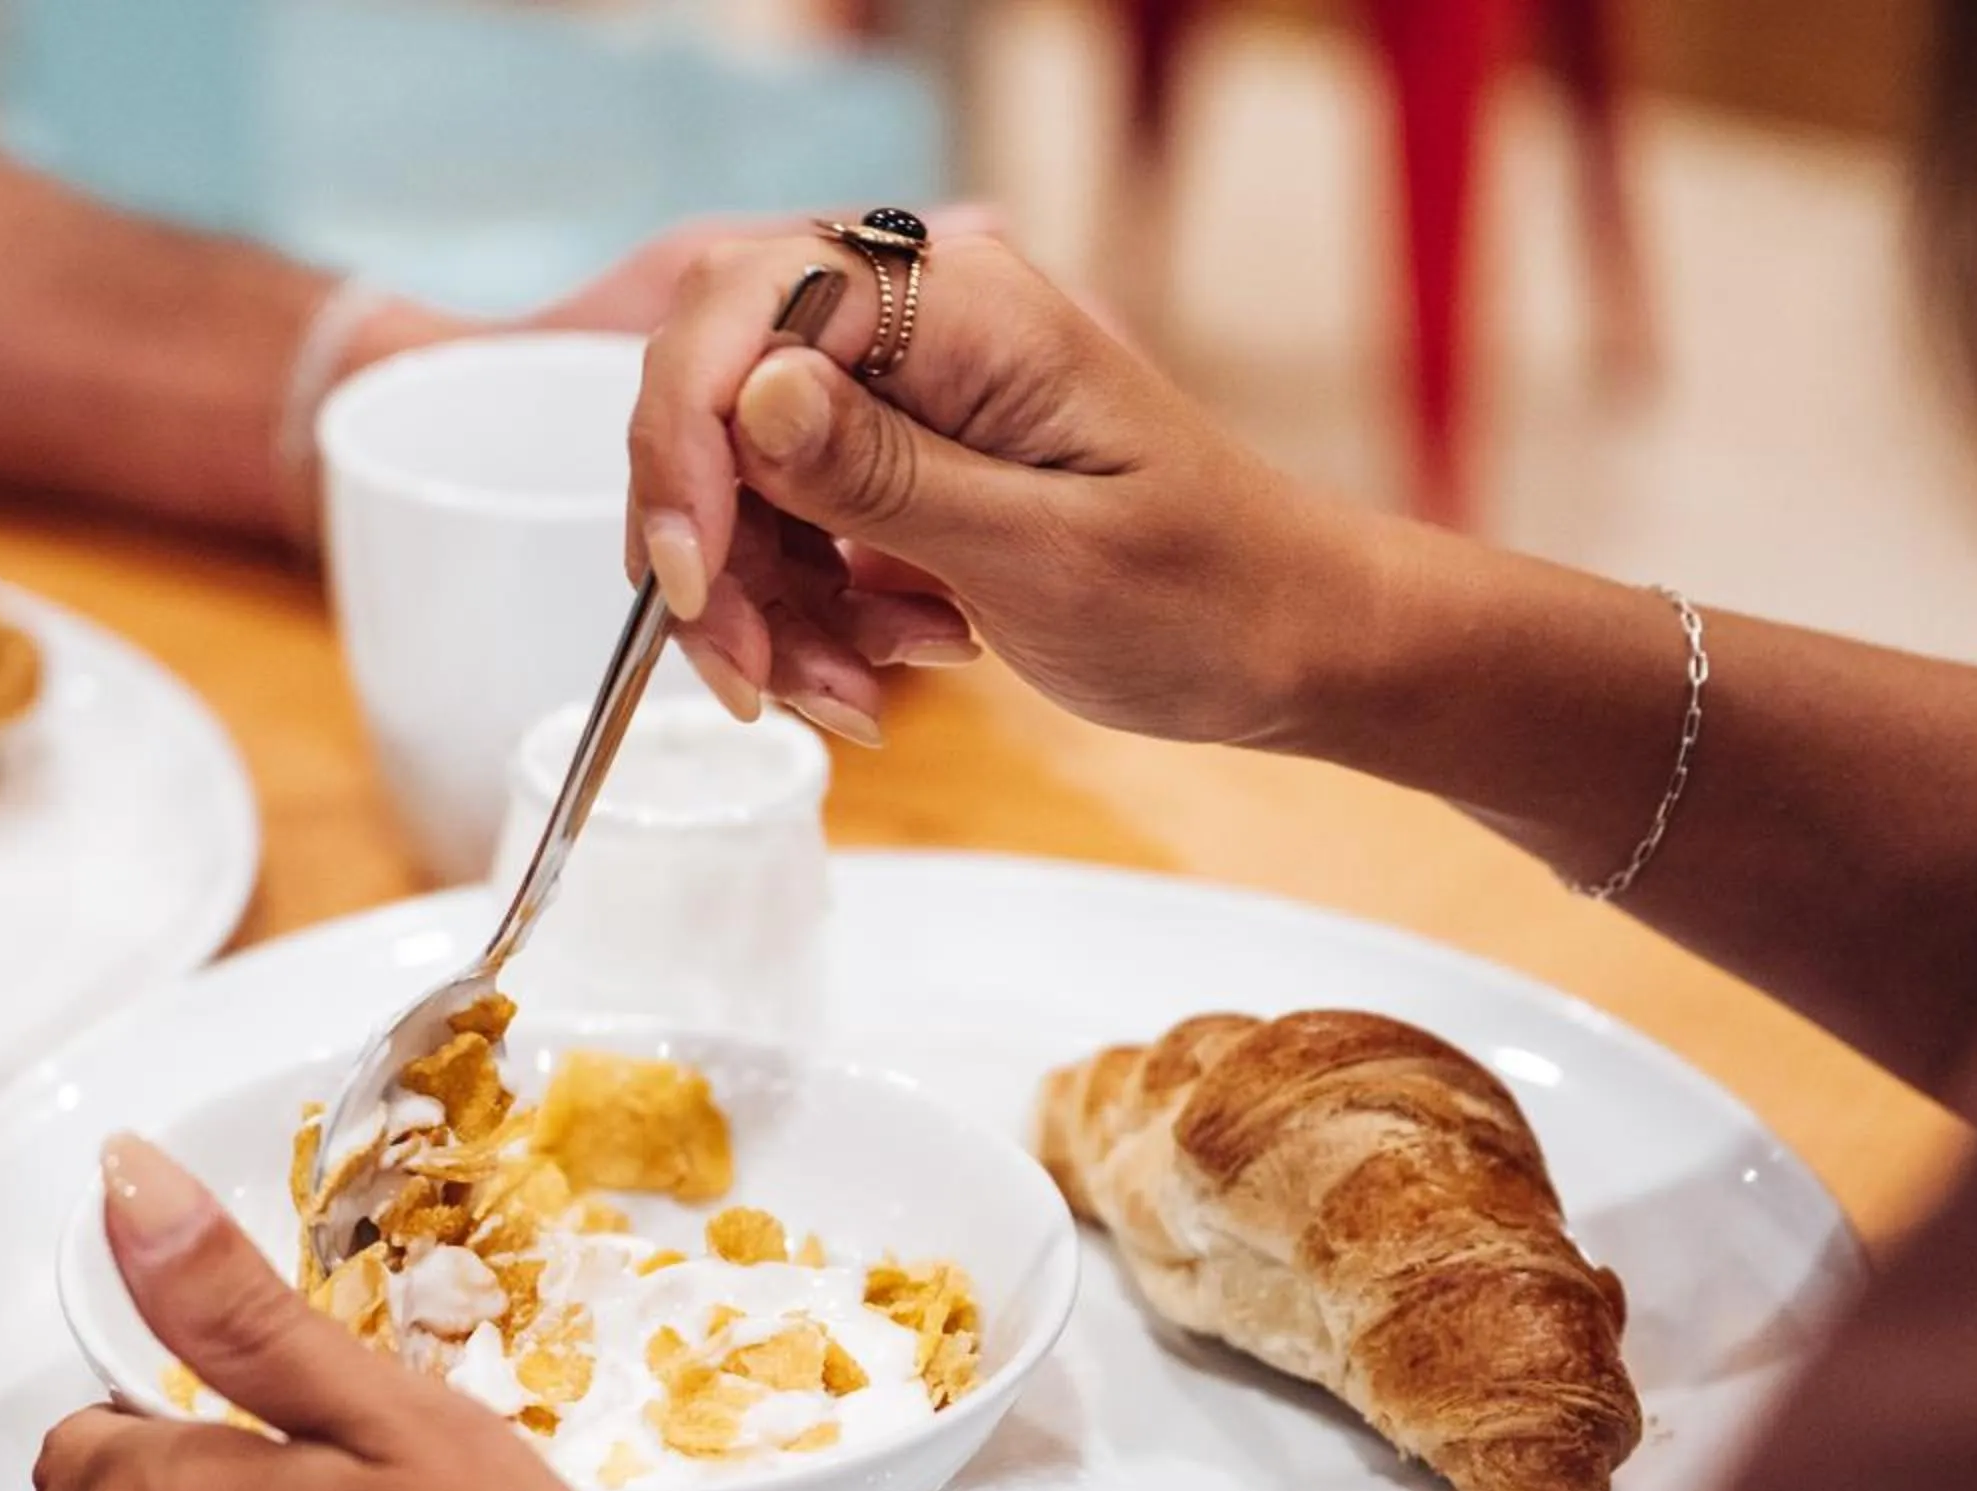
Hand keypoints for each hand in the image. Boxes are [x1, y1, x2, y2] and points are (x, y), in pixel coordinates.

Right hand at [625, 228, 1371, 748]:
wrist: (1290, 643)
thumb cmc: (1208, 595)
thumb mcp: (1043, 551)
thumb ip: (885, 474)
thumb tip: (751, 394)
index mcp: (962, 313)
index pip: (744, 309)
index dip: (685, 439)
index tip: (693, 578)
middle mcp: (917, 333)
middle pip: (719, 404)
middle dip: (717, 555)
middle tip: (756, 679)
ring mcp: (904, 401)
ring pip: (742, 489)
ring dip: (767, 612)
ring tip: (861, 694)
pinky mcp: (897, 471)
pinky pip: (790, 535)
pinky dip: (810, 620)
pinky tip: (891, 666)